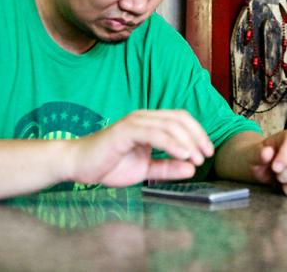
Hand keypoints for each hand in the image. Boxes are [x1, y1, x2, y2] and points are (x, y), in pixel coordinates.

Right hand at [66, 110, 214, 186]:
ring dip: (188, 141)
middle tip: (206, 156)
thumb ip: (167, 168)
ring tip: (196, 158)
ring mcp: (135, 122)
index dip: (198, 133)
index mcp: (149, 123)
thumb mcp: (145, 169)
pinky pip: (155, 133)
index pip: (181, 119)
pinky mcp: (126, 130)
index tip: (208, 152)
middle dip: (197, 137)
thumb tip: (191, 168)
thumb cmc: (108, 165)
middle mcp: (144, 118)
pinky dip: (172, 143)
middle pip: (180, 119)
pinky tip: (182, 155)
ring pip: (170, 125)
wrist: (78, 165)